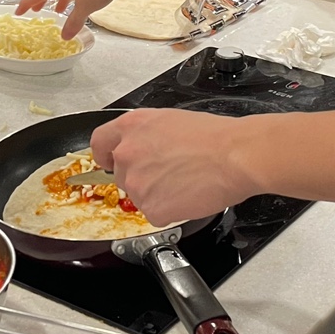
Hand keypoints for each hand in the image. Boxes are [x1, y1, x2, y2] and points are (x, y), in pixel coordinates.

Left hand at [91, 108, 261, 226]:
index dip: (106, 156)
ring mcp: (136, 183)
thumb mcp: (170, 120)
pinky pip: (153, 213)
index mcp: (131, 126)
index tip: (110, 162)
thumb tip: (142, 147)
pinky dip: (169, 209)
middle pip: (121, 173)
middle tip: (168, 173)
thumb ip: (145, 134)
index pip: (99, 144)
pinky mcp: (150, 208)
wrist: (235, 156)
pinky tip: (187, 195)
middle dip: (141, 176)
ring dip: (156, 193)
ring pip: (138, 194)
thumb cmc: (214, 136)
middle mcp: (127, 153)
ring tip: (184, 182)